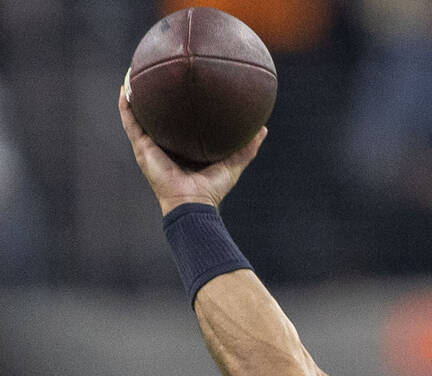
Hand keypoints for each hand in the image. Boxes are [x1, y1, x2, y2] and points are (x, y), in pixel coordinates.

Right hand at [118, 81, 265, 215]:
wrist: (193, 203)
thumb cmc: (212, 189)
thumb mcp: (233, 163)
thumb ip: (247, 148)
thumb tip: (263, 129)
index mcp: (182, 148)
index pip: (179, 124)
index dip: (179, 107)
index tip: (182, 86)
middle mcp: (164, 146)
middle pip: (157, 117)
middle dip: (155, 97)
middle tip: (158, 73)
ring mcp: (150, 146)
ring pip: (138, 115)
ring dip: (135, 95)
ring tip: (134, 72)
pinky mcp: (141, 148)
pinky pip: (130, 121)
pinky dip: (125, 105)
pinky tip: (125, 86)